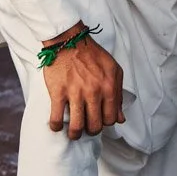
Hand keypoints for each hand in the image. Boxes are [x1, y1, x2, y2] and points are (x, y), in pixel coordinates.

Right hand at [41, 23, 123, 140]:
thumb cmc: (92, 55)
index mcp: (109, 87)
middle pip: (95, 125)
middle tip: (87, 127)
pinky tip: (56, 126)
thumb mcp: (113, 70)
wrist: (69, 41)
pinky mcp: (58, 92)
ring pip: (77, 127)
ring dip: (75, 134)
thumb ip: (118, 94)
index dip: (105, 123)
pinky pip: (56, 118)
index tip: (99, 120)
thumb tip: (121, 118)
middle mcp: (93, 92)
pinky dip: (55, 126)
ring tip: (73, 133)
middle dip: (91, 131)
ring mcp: (75, 93)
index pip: (111, 118)